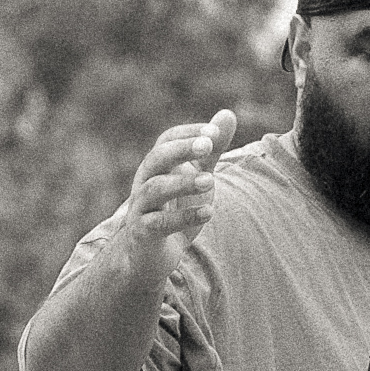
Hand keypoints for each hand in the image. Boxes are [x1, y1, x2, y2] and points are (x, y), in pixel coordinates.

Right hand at [120, 109, 239, 252]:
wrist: (146, 257)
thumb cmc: (171, 211)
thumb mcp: (195, 177)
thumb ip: (210, 150)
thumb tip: (228, 113)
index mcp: (156, 168)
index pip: (166, 140)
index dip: (188, 134)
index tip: (214, 132)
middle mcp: (144, 183)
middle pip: (156, 158)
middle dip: (181, 150)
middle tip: (208, 146)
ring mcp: (140, 209)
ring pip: (155, 189)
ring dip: (183, 183)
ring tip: (210, 181)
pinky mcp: (142, 234)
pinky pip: (158, 224)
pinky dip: (183, 217)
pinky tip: (209, 212)